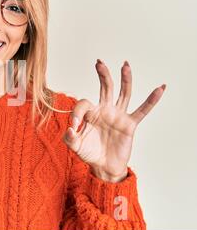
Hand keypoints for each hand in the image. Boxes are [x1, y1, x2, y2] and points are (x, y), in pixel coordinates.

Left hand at [63, 59, 165, 182]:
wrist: (103, 167)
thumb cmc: (89, 153)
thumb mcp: (75, 146)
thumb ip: (69, 138)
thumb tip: (70, 129)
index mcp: (90, 113)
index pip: (84, 104)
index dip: (76, 113)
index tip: (73, 126)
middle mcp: (105, 111)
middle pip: (105, 88)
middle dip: (103, 75)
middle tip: (99, 62)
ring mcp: (118, 116)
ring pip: (123, 94)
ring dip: (125, 79)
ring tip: (125, 65)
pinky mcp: (129, 124)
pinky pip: (142, 110)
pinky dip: (151, 100)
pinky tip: (160, 88)